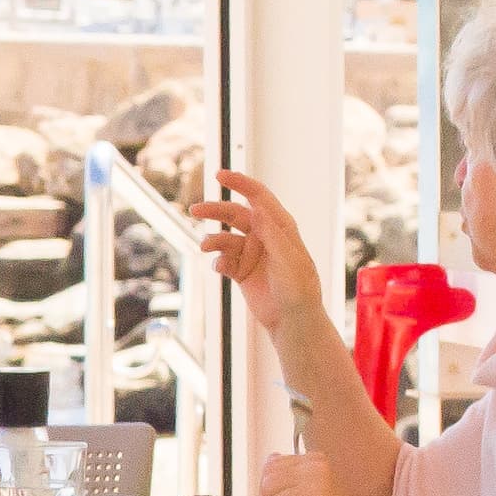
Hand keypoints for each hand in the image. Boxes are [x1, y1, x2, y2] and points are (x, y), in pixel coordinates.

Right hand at [191, 168, 326, 332]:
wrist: (293, 320)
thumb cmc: (300, 291)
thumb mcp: (288, 260)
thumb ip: (273, 235)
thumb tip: (258, 210)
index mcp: (281, 228)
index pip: (259, 198)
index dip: (240, 184)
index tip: (220, 175)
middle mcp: (265, 237)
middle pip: (235, 215)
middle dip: (215, 211)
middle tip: (195, 210)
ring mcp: (252, 254)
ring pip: (225, 238)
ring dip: (213, 240)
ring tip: (204, 247)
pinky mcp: (242, 271)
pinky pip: (223, 259)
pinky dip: (217, 261)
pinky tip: (218, 268)